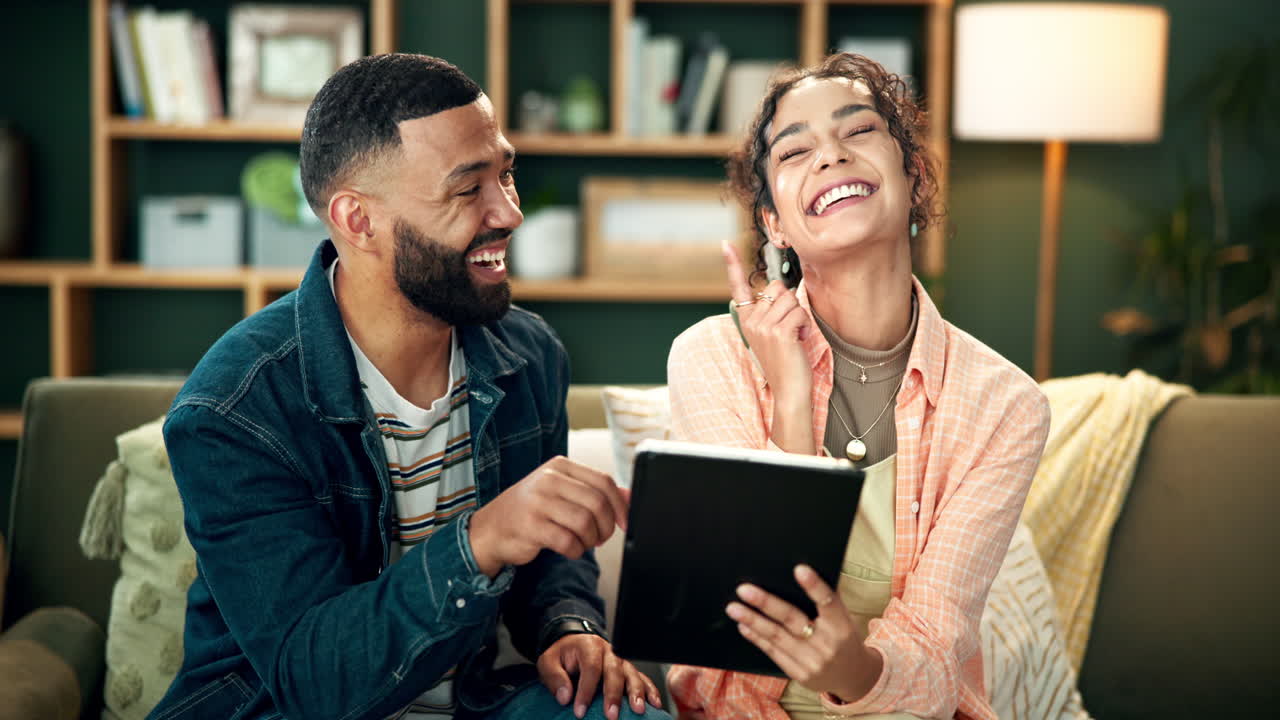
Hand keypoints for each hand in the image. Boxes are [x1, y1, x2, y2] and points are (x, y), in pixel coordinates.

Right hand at [468, 456, 627, 576]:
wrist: (490, 529)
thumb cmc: (532, 511)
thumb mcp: (562, 493)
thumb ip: (595, 492)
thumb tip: (631, 497)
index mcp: (559, 466)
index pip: (603, 481)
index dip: (620, 505)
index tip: (625, 522)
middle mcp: (548, 480)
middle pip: (597, 503)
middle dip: (607, 526)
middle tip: (602, 538)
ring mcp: (537, 502)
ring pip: (584, 523)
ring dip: (591, 540)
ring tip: (583, 543)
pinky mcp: (530, 526)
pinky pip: (568, 541)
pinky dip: (575, 550)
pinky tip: (569, 549)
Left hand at [537, 633, 661, 719]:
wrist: (572, 644)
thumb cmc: (562, 655)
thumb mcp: (548, 662)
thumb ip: (554, 678)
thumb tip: (565, 696)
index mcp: (588, 646)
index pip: (590, 668)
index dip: (586, 691)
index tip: (580, 711)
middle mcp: (608, 651)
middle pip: (614, 671)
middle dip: (614, 694)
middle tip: (611, 715)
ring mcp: (620, 660)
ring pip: (631, 673)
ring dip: (636, 692)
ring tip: (638, 709)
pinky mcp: (627, 669)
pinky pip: (641, 678)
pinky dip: (649, 690)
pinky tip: (653, 703)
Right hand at [724, 240, 814, 452]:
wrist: (788, 390)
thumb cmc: (784, 362)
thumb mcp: (770, 335)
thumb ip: (770, 313)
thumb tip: (780, 291)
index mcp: (746, 319)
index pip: (738, 286)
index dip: (732, 264)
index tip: (725, 244)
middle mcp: (751, 320)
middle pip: (776, 288)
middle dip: (788, 303)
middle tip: (788, 326)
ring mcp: (763, 326)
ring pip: (790, 299)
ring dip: (798, 315)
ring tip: (794, 335)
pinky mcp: (779, 332)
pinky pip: (799, 312)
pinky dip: (804, 324)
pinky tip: (798, 340)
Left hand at [725, 564, 882, 702]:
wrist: (854, 677)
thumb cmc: (843, 638)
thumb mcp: (843, 620)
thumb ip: (825, 603)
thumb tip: (796, 574)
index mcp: (842, 626)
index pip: (829, 602)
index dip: (814, 586)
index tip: (799, 569)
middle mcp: (827, 645)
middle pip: (792, 619)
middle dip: (766, 603)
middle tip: (744, 589)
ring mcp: (812, 662)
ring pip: (777, 637)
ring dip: (752, 620)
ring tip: (733, 607)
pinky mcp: (800, 674)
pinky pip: (774, 652)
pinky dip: (757, 638)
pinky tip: (743, 626)